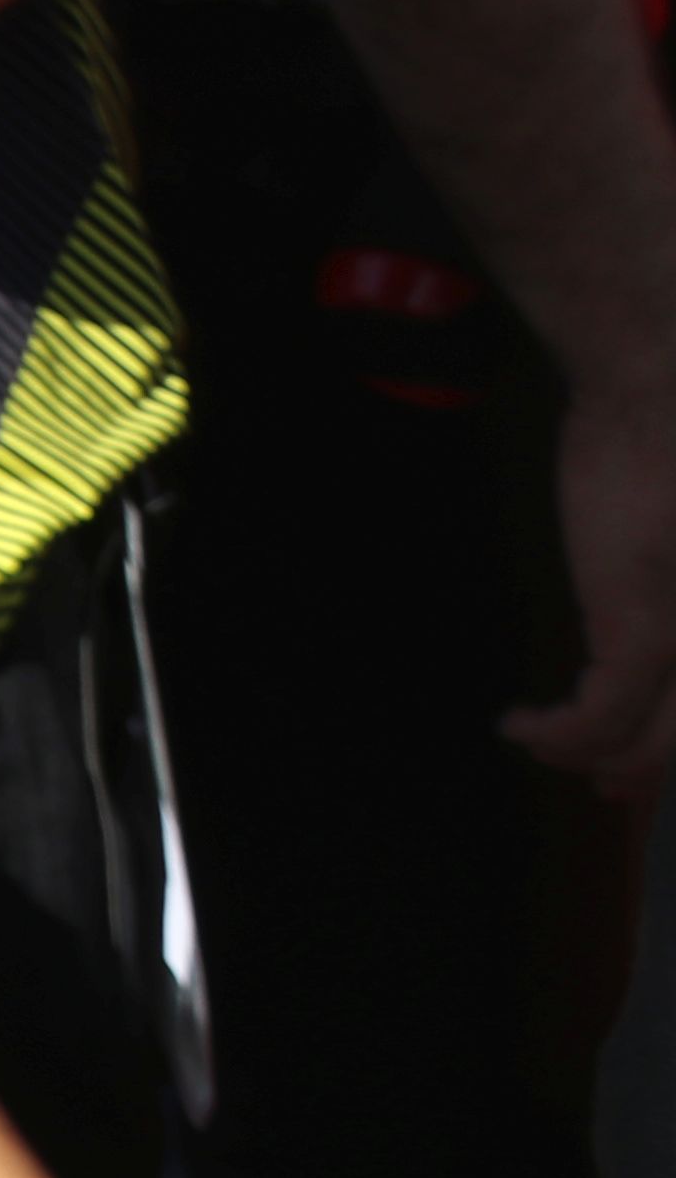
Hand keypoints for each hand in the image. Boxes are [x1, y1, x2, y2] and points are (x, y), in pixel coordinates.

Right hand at [516, 376, 675, 797]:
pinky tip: (518, 724)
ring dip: (591, 756)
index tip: (639, 762)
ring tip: (546, 749)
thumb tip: (653, 604)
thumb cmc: (675, 437)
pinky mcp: (645, 632)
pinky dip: (556, 732)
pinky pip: (600, 715)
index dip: (669, 746)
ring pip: (650, 740)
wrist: (663, 389)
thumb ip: (667, 577)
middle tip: (605, 789)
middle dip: (642, 769)